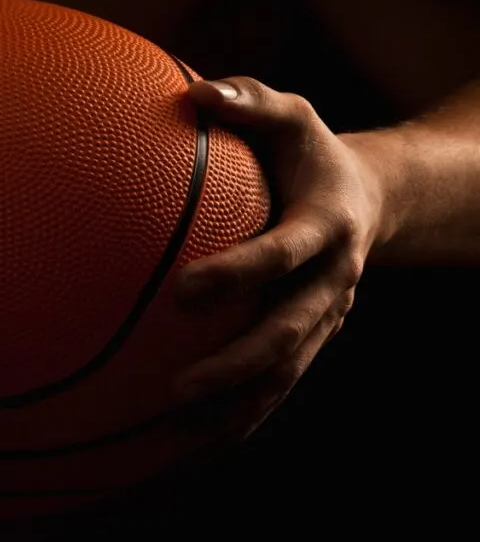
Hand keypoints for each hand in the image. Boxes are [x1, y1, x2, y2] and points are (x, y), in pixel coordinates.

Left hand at [168, 76, 389, 445]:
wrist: (368, 198)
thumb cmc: (309, 152)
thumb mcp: (291, 113)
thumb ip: (248, 101)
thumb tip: (192, 91)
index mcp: (326, 226)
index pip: (284, 254)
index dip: (241, 273)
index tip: (185, 289)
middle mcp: (331, 282)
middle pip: (289, 335)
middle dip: (236, 367)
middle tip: (176, 390)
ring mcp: (324, 319)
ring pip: (283, 377)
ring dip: (233, 414)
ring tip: (172, 445)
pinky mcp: (310, 341)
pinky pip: (275, 389)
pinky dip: (238, 422)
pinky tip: (188, 450)